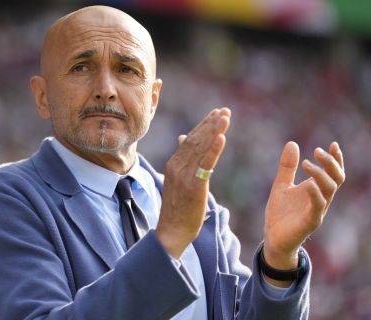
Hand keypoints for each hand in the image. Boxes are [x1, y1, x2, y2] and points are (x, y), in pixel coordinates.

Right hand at [156, 108, 230, 258]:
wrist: (170, 231)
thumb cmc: (177, 208)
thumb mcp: (177, 180)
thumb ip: (182, 159)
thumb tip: (182, 138)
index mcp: (173, 164)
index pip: (190, 139)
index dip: (203, 125)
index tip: (216, 113)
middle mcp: (177, 166)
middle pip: (196, 140)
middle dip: (211, 124)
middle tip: (225, 110)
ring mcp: (184, 176)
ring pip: (201, 148)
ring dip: (214, 131)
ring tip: (226, 117)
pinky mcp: (194, 187)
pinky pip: (205, 165)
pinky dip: (213, 150)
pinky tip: (222, 138)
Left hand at [263, 141, 344, 274]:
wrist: (273, 237)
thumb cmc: (280, 213)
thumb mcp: (281, 184)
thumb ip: (287, 167)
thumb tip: (293, 143)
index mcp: (316, 190)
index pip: (333, 173)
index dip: (336, 159)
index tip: (333, 144)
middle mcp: (320, 199)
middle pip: (336, 179)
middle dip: (330, 163)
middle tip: (317, 151)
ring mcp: (317, 210)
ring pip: (330, 190)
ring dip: (320, 175)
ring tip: (306, 163)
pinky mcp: (310, 222)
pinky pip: (318, 207)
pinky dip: (315, 194)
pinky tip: (308, 184)